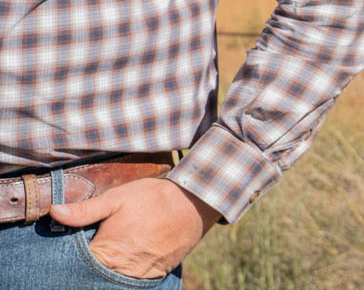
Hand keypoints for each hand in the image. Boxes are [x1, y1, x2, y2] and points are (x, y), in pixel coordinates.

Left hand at [49, 177, 218, 279]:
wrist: (196, 203)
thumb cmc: (154, 198)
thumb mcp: (117, 198)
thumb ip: (85, 210)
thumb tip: (54, 212)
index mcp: (107, 254)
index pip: (76, 266)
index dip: (70, 258)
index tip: (70, 247)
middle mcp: (122, 271)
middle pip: (95, 275)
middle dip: (91, 264)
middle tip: (98, 244)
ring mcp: (140, 275)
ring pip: (114, 278)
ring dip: (110, 268)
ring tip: (115, 249)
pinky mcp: (156, 275)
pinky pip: (134, 278)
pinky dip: (127, 270)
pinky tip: (130, 254)